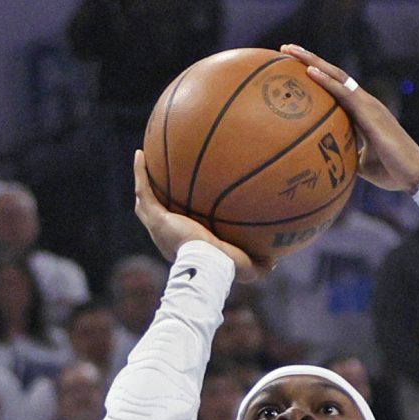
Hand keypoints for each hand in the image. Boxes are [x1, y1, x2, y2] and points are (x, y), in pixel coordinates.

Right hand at [130, 152, 257, 281]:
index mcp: (186, 244)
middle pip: (160, 211)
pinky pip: (143, 189)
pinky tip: (140, 152)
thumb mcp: (250, 265)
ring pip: (146, 199)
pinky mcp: (154, 217)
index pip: (181, 226)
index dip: (181, 214)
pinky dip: (140, 171)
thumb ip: (262, 263)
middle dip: (160, 196)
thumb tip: (278, 260)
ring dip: (144, 181)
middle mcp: (168, 235)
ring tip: (144, 160)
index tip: (188, 202)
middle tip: (163, 179)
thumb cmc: (227, 267)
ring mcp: (158, 226)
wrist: (208, 264)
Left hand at [280, 44, 418, 192]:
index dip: (317, 77)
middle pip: (333, 75)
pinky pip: (343, 92)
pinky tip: (308, 71)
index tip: (294, 68)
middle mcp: (365, 103)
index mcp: (363, 113)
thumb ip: (347, 158)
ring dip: (311, 61)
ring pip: (336, 76)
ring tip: (288, 50)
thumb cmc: (392, 173)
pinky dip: (325, 81)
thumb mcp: (362, 165)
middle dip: (308, 60)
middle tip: (285, 49)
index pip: (336, 89)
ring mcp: (368, 105)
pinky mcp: (370, 112)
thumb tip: (329, 166)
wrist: (415, 176)